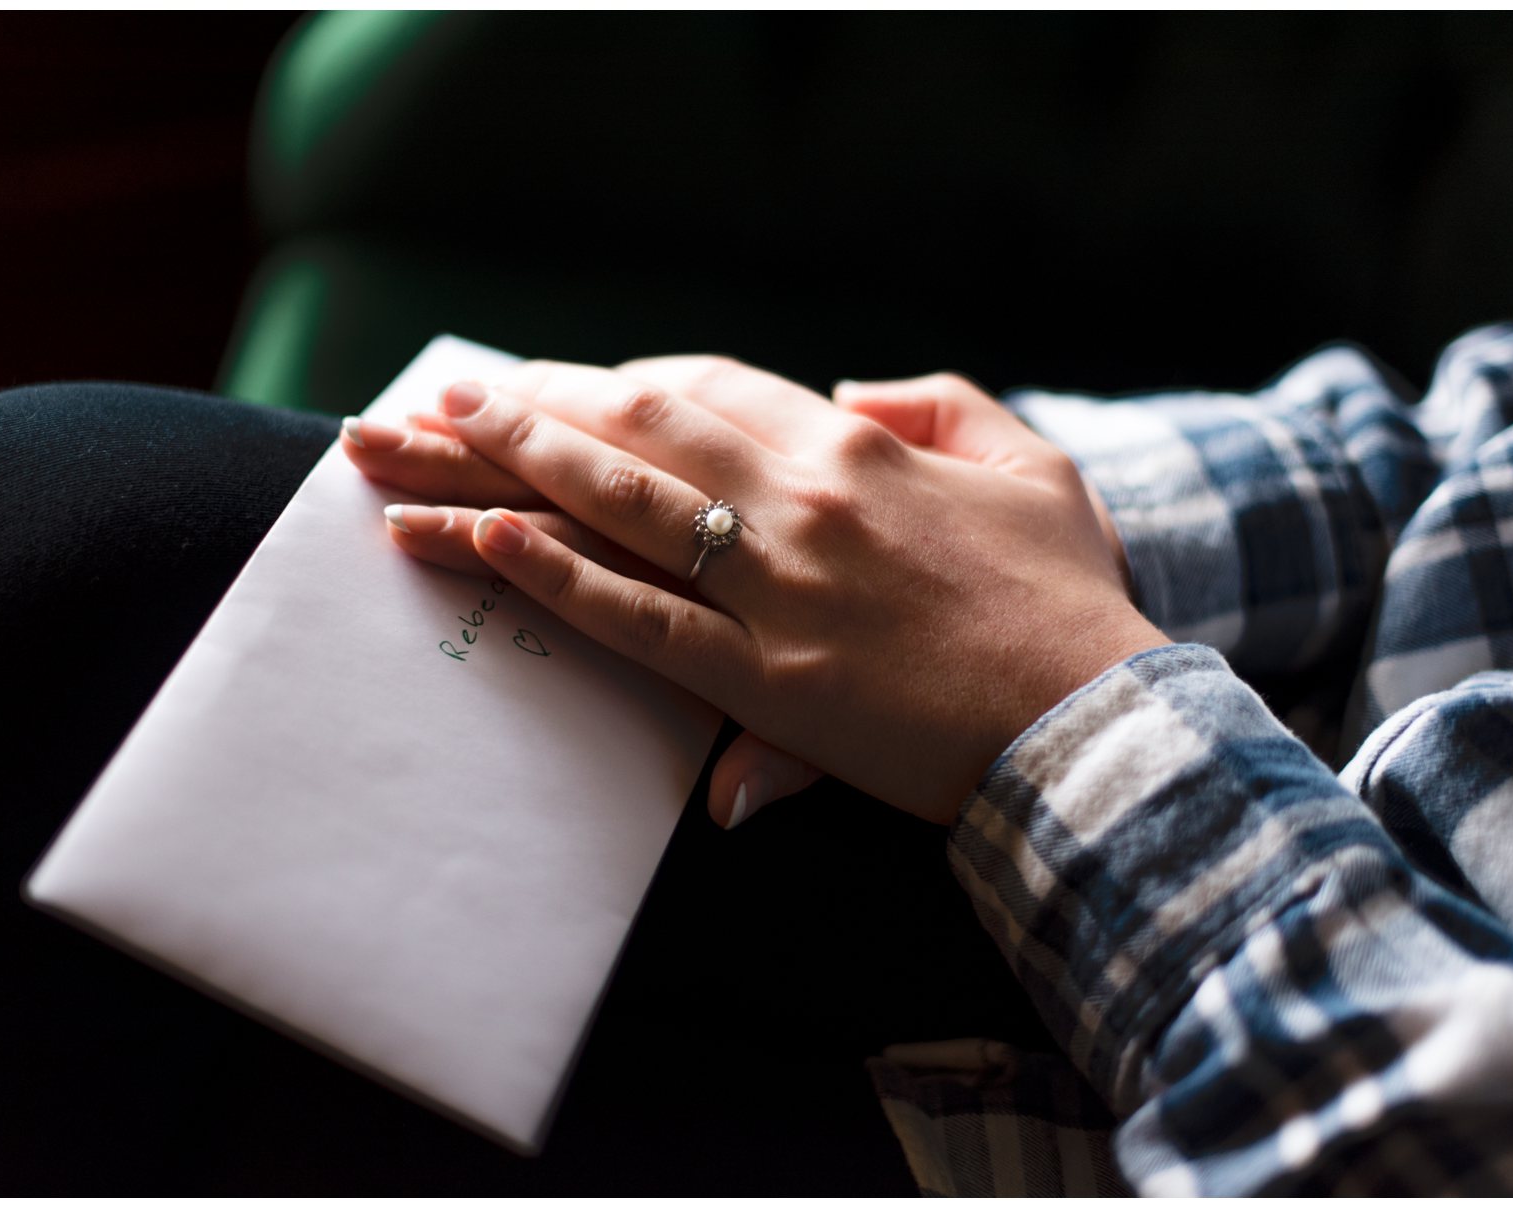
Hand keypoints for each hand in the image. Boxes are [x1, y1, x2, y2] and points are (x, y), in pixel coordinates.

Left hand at [347, 356, 1165, 826]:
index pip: (702, 390)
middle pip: (629, 433)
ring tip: (407, 453)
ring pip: (614, 511)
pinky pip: (640, 619)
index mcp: (855, 449)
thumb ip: (937, 405)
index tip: (539, 384)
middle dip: (515, 415)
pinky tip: (484, 543)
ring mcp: (779, 588)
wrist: (1104, 716)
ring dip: (500, 472)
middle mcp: (801, 499)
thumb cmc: (1072, 593)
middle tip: (424, 404)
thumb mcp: (1030, 465)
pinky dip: (554, 576)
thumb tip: (851, 393)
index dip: (606, 383)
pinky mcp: (771, 680)